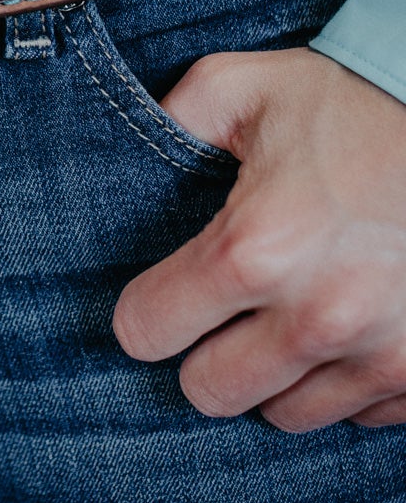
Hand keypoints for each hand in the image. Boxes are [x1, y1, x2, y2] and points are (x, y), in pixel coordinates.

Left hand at [113, 47, 405, 430]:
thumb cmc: (357, 103)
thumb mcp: (249, 88)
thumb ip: (175, 119)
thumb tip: (123, 155)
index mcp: (257, 246)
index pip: (146, 332)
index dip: (145, 311)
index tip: (164, 293)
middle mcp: (320, 315)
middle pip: (210, 392)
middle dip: (206, 353)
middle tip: (228, 311)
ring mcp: (382, 353)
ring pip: (286, 413)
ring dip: (278, 373)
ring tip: (293, 312)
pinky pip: (359, 414)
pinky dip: (345, 381)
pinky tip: (350, 325)